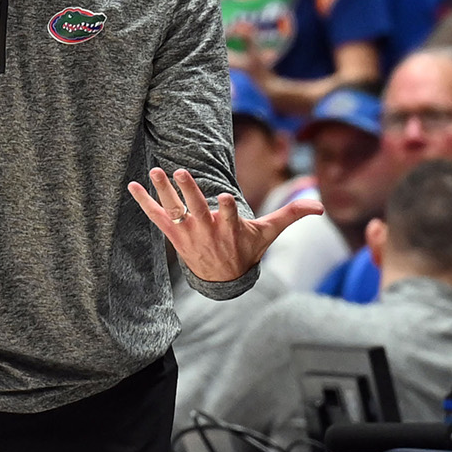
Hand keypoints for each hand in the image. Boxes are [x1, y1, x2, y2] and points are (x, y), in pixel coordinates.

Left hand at [127, 167, 320, 283]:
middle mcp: (207, 232)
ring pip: (174, 210)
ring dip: (163, 191)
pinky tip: (132, 185)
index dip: (227, 209)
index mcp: (230, 231)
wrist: (222, 279)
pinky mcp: (173, 234)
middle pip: (196, 210)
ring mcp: (187, 233)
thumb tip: (319, 206)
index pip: (229, 218)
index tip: (224, 197)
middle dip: (188, 192)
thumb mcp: (268, 234)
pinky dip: (144, 202)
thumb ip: (291, 215)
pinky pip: (156, 216)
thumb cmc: (247, 250)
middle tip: (179, 172)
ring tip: (156, 172)